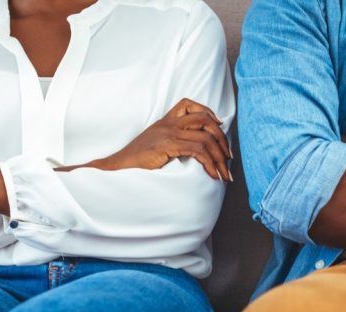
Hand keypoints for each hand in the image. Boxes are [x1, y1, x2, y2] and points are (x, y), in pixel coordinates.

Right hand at [91, 98, 231, 180]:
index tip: (219, 129)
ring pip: (205, 137)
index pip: (189, 105)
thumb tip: (192, 154)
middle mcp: (168, 124)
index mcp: (164, 122)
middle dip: (222, 138)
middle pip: (204, 119)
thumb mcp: (154, 148)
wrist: (117, 166)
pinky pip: (197, 149)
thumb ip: (171, 145)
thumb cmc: (135, 162)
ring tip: (224, 172)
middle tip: (228, 157)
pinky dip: (210, 163)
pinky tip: (212, 174)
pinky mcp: (168, 146)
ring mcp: (168, 134)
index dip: (208, 113)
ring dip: (219, 156)